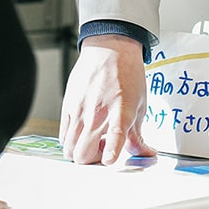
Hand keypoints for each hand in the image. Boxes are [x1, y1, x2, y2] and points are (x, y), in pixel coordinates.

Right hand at [58, 34, 156, 165]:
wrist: (110, 48)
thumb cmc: (127, 75)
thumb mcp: (140, 105)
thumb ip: (138, 135)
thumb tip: (145, 154)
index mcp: (121, 111)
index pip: (115, 136)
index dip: (110, 151)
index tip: (109, 160)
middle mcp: (97, 113)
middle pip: (82, 155)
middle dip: (93, 160)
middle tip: (103, 148)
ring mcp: (79, 109)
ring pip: (69, 148)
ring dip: (81, 151)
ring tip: (93, 138)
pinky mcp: (67, 104)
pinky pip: (63, 135)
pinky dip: (71, 139)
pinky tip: (83, 129)